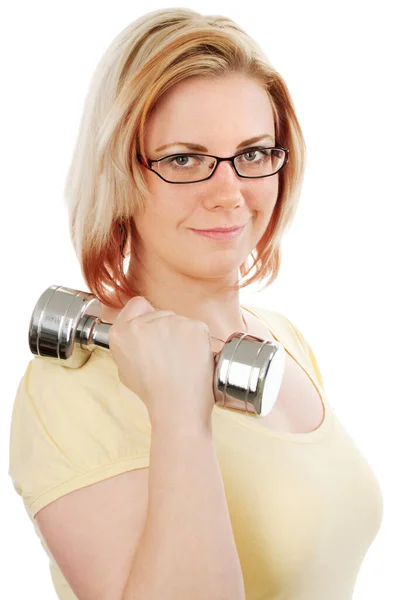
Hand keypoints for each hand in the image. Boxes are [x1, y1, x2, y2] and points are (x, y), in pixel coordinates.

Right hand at [108, 297, 215, 430]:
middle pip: (161, 313)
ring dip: (183, 335)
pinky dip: (198, 341)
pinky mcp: (193, 326)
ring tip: (181, 361)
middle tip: (168, 354)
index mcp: (121, 332)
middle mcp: (143, 323)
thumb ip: (129, 344)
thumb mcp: (125, 368)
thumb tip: (139, 333)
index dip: (146, 317)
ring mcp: (170, 322)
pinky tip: (192, 358)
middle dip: (166, 329)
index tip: (153, 331)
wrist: (177, 404)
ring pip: (180, 321)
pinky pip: (197, 327)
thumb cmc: (153, 392)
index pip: (137, 305)